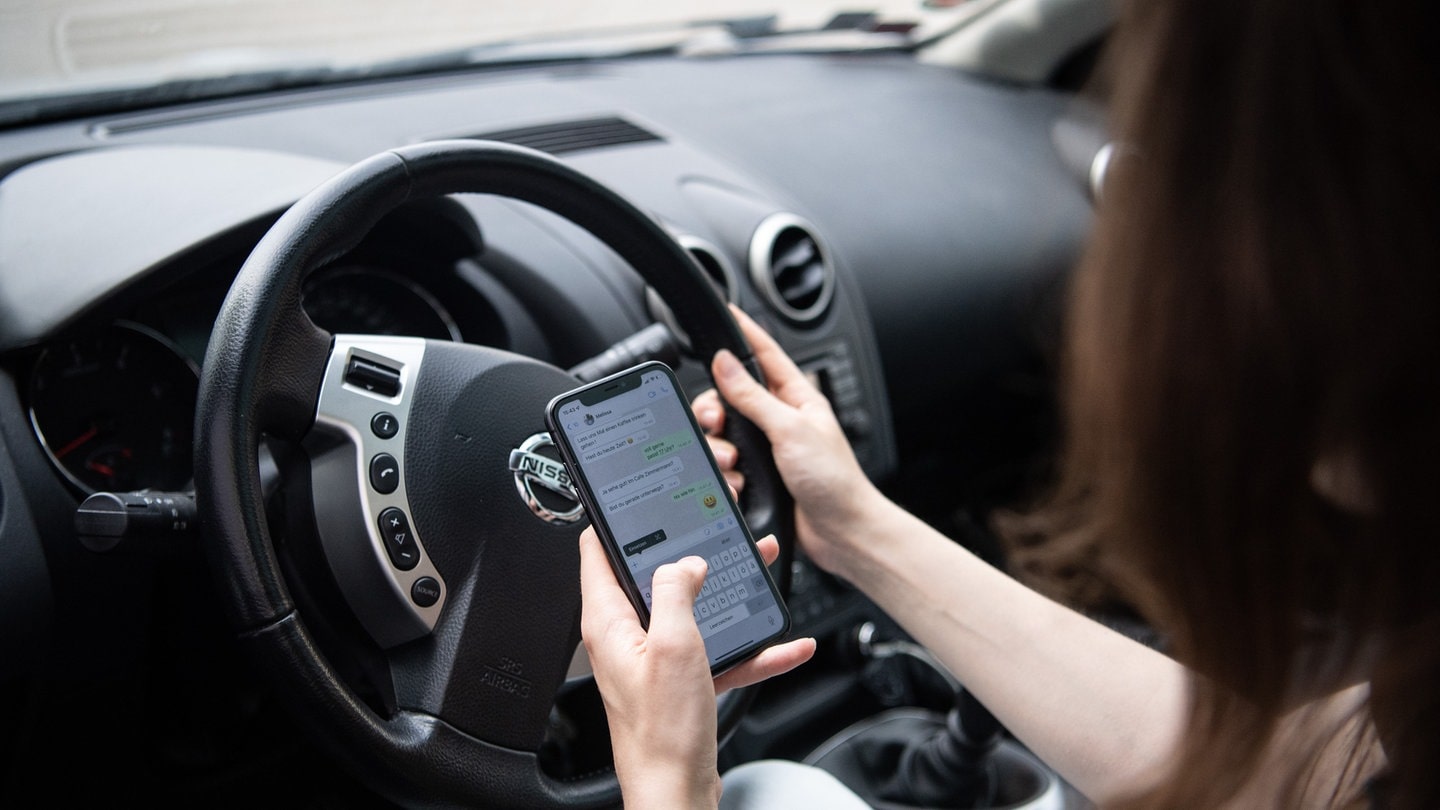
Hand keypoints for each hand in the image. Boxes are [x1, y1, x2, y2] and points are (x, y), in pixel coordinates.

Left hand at [578, 527, 814, 808]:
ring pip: (692, 612)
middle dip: (690, 551)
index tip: (637, 497)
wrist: (677, 794)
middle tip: (716, 530)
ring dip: (728, 595)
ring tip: (760, 571)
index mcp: (609, 622)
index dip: (616, 520)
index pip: (598, 552)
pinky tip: (786, 645)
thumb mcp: (673, 644)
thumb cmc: (663, 732)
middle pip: (655, 578)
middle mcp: (626, 638)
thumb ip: (677, 592)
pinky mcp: (681, 686)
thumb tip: (686, 561)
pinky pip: (717, 654)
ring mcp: (654, 662)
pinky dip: (751, 648)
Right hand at [696, 306, 885, 573]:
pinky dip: (726, 475)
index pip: (764, 354)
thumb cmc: (834, 481)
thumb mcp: (791, 429)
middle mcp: (779, 419)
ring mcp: (768, 448)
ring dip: (720, 449)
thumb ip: (754, 396)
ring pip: (723, 434)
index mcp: (796, 397)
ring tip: (733, 462)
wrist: (842, 532)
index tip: (726, 311)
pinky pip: (727, 466)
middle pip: (730, 397)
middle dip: (715, 409)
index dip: (745, 332)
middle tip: (716, 421)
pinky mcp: (759, 476)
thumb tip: (726, 363)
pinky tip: (736, 483)